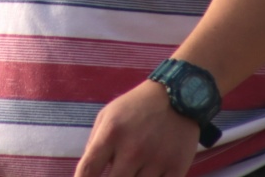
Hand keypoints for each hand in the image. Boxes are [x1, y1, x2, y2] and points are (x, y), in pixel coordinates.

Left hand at [73, 80, 198, 176]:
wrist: (178, 94)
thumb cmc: (136, 107)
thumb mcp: (108, 115)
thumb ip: (94, 144)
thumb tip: (86, 173)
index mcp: (112, 134)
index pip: (87, 170)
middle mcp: (133, 149)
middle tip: (116, 173)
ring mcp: (156, 160)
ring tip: (133, 170)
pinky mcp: (177, 167)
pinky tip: (148, 174)